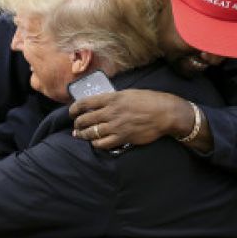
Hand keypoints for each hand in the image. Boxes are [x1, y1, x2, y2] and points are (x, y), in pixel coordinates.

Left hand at [69, 89, 187, 148]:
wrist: (165, 113)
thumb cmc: (150, 100)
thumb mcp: (129, 93)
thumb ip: (114, 99)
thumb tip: (102, 104)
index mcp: (112, 98)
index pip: (85, 103)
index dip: (74, 109)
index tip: (72, 112)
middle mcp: (111, 112)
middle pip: (85, 119)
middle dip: (77, 124)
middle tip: (76, 126)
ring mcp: (116, 126)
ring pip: (92, 133)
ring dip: (83, 135)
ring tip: (80, 135)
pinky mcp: (123, 138)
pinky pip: (103, 144)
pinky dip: (96, 144)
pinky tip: (95, 143)